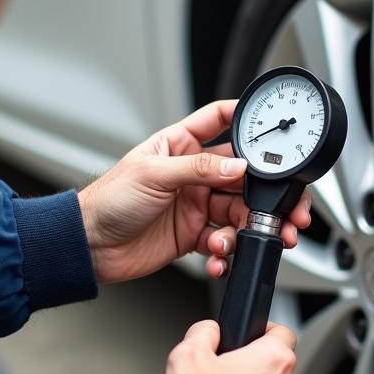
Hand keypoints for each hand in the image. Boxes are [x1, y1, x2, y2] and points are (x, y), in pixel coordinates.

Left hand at [77, 100, 311, 283]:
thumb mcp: (154, 174)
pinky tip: (217, 255)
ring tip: (238, 239)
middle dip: (265, 194)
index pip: (220, 120)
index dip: (246, 117)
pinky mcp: (193, 235)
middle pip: (243, 176)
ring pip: (239, 213)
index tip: (272, 124)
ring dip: (247, 228)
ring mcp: (196, 204)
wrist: (90, 246)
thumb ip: (200, 169)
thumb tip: (238, 166)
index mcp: (181, 145)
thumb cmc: (109, 199)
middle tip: (283, 209)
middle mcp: (193, 174)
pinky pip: (223, 241)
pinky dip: (225, 251)